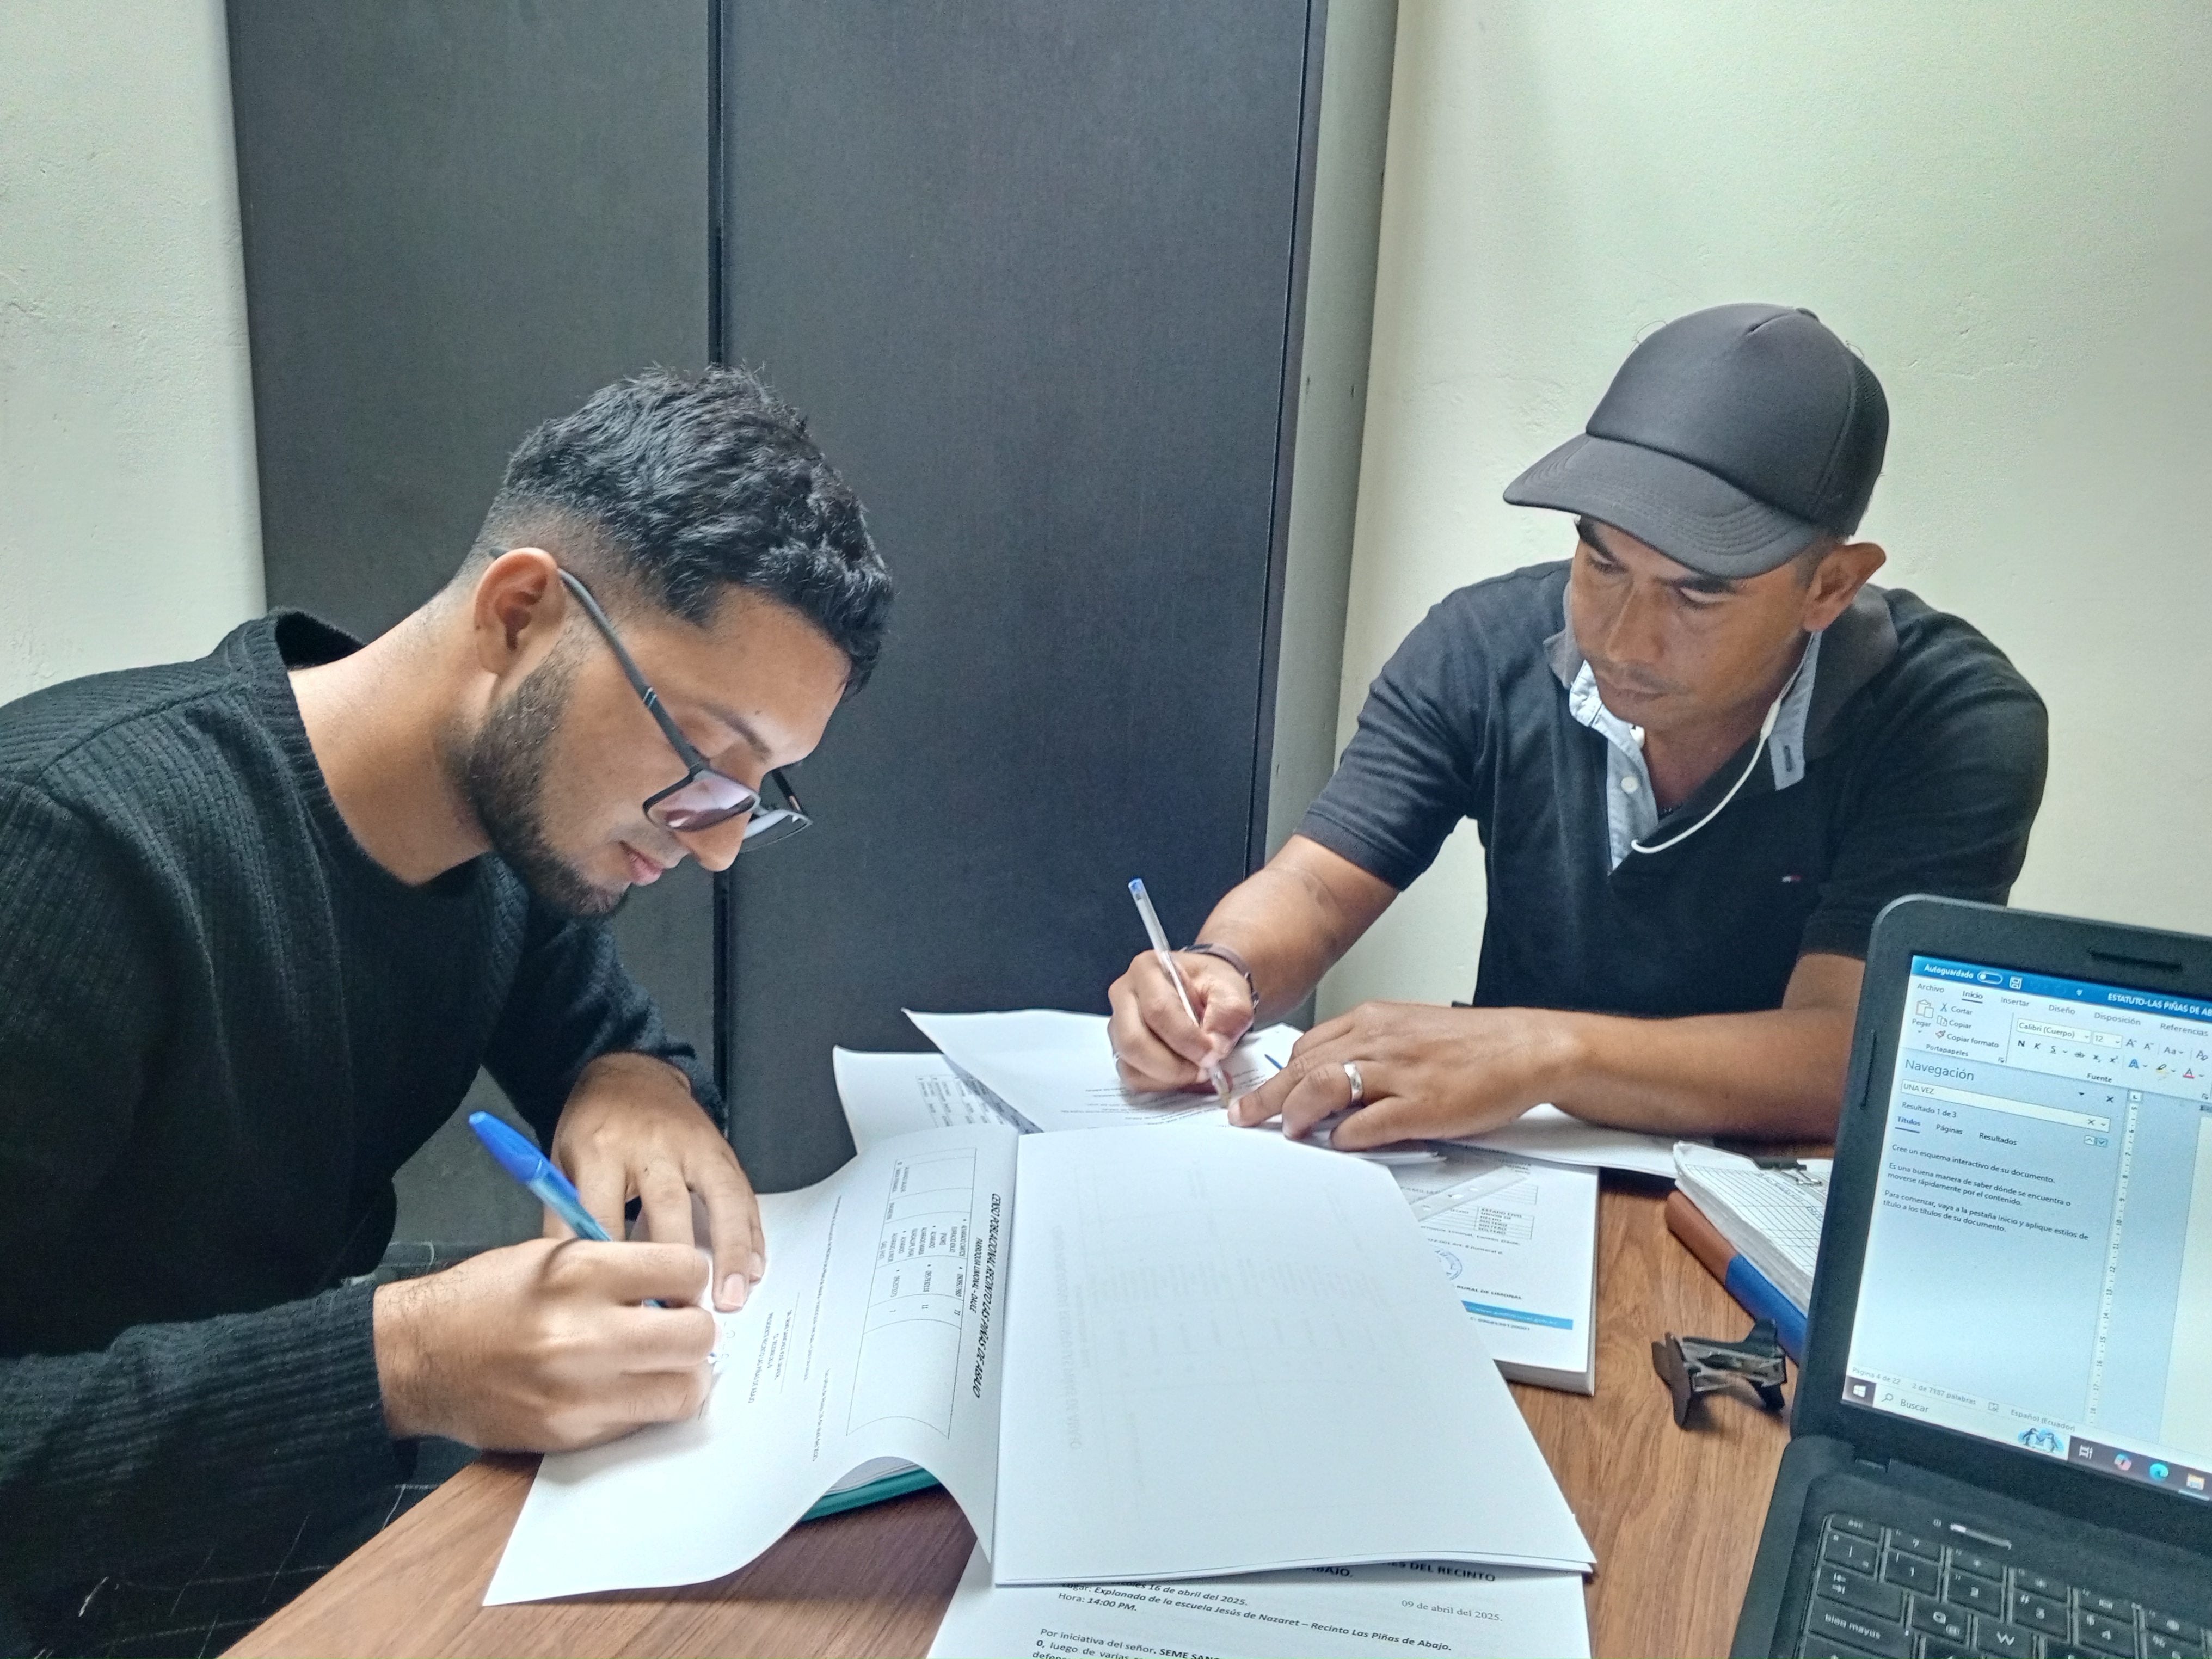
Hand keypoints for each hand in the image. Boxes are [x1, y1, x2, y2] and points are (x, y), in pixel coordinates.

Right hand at [373, 1237, 714, 1449]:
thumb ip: (619, 1267)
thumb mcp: (550, 1255)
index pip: (686, 1270)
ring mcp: (579, 1391)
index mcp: (580, 1272)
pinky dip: (644, 1406)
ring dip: (681, 1376)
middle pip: (697, 1335)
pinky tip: (620, 1387)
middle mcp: (584, 1333)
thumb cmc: (484, 1299)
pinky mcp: (571, 1433)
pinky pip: (642, 1422)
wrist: (418, 1357)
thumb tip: (681, 1286)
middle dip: (695, 1329)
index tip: (679, 1285)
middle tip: (676, 1326)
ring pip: (684, 1390)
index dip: (689, 1276)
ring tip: (657, 1363)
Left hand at [548, 1053, 763, 1310]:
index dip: (613, 1269)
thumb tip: (572, 1284)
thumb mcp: (561, 1164)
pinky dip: (751, 1234)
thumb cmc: (593, 1128)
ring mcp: (692, 1147)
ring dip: (728, 1253)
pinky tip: (754, 1268)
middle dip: (674, 1266)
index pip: (604, 1218)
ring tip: (730, 1299)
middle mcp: (650, 1148)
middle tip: (676, 1315)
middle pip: (667, 1209)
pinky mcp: (721, 1151)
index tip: (619, 1312)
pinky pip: (742, 1195)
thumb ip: (565, 1219)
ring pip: (719, 1200)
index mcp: (600, 1152)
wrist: (631, 1073)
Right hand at [1106, 949, 1253, 1090]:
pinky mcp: (1121, 1049)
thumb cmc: (1213, 985)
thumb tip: (1214, 1048)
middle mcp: (1123, 994)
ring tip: (1199, 1075)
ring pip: (1130, 1064)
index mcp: (1147, 969)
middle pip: (1134, 1041)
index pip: (1158, 1010)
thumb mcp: (1231, 990)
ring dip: (1168, 1079)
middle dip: (1173, 1067)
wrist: (1205, 989)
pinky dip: (1161, 1085)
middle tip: (1205, 1071)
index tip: (1213, 1055)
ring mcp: (1117, 1024)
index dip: (1186, 1040)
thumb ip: (1228, 1014)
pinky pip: (1133, 1077)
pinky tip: (1186, 1079)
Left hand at [1226, 1001, 1582, 1147]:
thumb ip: (1370, 1051)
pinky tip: (1337, 1143)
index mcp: (1375, 1020)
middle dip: (1267, 1095)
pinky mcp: (1422, 1105)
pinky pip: (1368, 1121)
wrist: (1527, 1047)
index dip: (1279, 1072)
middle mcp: (1380, 1040)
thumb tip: (1331, 1082)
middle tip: (1243, 1117)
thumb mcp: (1411, 1032)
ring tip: (1286, 1131)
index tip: (1259, 1092)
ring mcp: (1399, 1072)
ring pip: (1324, 1085)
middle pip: (1304, 1065)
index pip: (1308, 1045)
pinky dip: (1345, 1135)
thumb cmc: (1474, 1046)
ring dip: (1297, 1111)